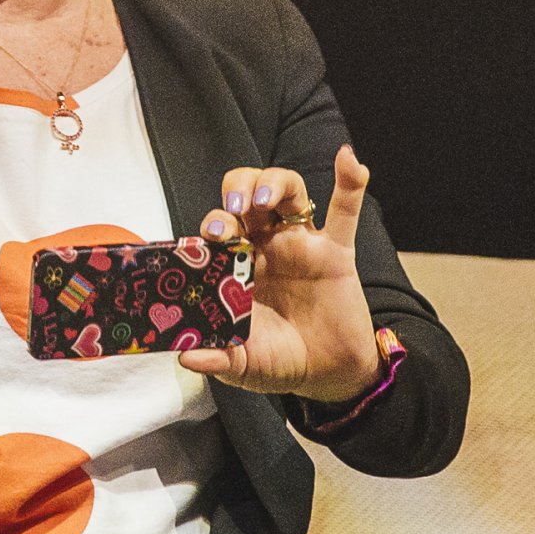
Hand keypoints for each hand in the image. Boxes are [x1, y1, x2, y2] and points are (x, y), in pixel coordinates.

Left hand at [177, 145, 380, 402]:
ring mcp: (302, 245)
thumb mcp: (243, 365)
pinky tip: (348, 159)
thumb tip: (185, 357)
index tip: (211, 237)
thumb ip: (217, 359)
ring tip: (265, 199)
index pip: (219, 227)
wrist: (328, 374)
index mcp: (237, 265)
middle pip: (248, 194)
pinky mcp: (337, 253)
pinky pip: (345, 211)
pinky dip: (350, 181)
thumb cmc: (279, 361)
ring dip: (274, 183)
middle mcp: (267, 246)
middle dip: (238, 189)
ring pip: (289, 191)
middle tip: (235, 207)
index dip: (213, 224)